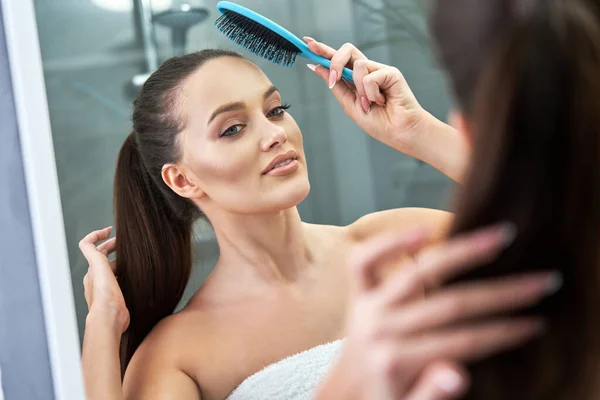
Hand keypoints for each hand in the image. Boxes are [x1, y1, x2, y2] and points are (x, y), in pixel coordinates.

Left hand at [80, 227, 128, 334]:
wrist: (110, 319)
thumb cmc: (105, 297)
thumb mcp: (98, 268)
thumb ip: (93, 252)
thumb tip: (90, 239)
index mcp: (92, 270)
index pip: (89, 246)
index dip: (98, 235)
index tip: (110, 230)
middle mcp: (97, 278)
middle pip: (103, 257)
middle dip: (113, 246)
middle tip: (125, 242)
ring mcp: (106, 287)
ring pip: (112, 268)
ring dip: (121, 260)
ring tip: (133, 256)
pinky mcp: (116, 296)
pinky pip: (119, 280)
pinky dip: (126, 273)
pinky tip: (134, 274)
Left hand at [304, 38, 429, 151]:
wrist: (399, 132)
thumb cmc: (379, 122)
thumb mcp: (350, 105)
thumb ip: (336, 85)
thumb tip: (316, 67)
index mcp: (357, 79)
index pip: (339, 60)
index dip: (324, 50)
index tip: (308, 43)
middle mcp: (368, 72)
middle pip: (347, 50)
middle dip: (335, 60)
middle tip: (333, 78)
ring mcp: (380, 70)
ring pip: (358, 65)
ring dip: (359, 90)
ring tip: (369, 104)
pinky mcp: (391, 72)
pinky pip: (370, 76)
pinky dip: (371, 93)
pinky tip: (382, 102)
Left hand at [340, 223, 559, 398]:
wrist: (350, 390)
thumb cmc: (389, 397)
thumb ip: (432, 393)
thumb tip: (459, 375)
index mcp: (396, 362)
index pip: (463, 342)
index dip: (503, 332)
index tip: (536, 322)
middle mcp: (381, 329)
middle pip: (450, 305)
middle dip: (502, 293)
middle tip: (539, 281)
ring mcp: (368, 306)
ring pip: (418, 272)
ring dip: (462, 252)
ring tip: (499, 237)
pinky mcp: (358, 292)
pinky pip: (364, 261)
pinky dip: (390, 243)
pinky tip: (425, 231)